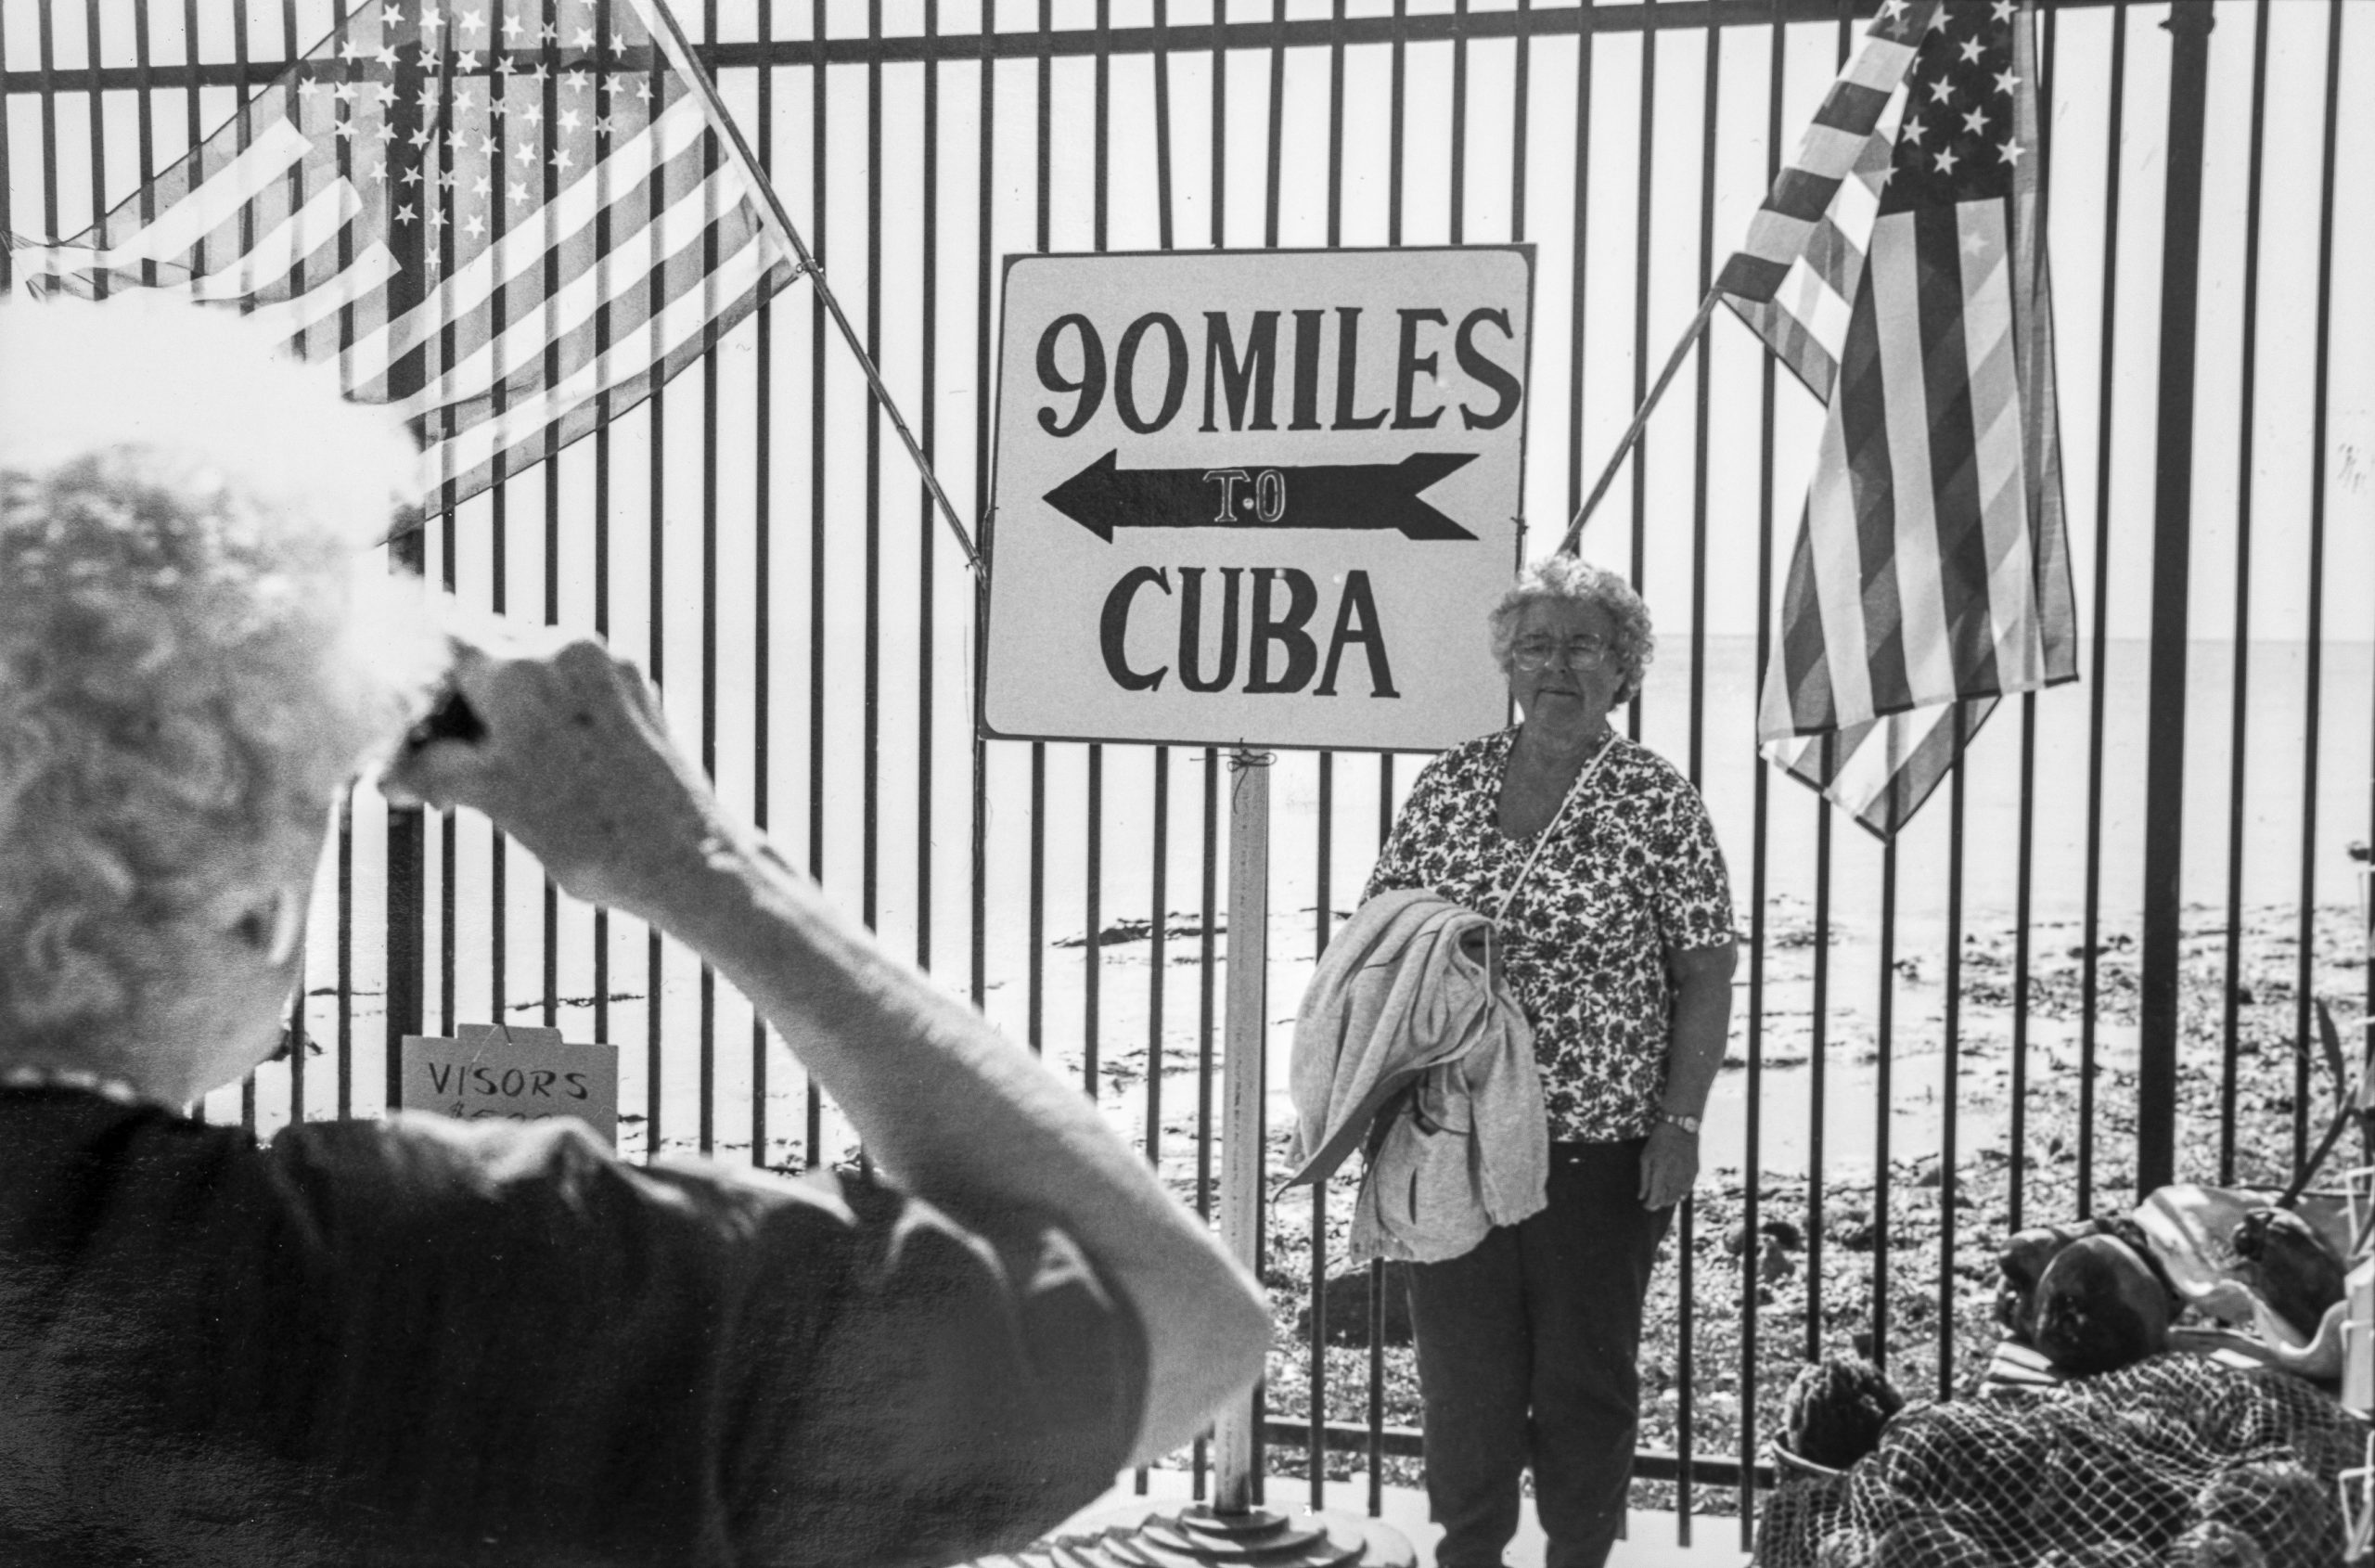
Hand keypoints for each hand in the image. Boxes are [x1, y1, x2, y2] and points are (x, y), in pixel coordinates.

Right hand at [378, 619, 746, 924]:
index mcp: (520, 666)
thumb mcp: (489, 799)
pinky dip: (539, 714)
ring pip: (525, 669)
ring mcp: (607, 664)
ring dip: (495, 709)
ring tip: (485, 772)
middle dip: (451, 699)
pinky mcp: (636, 686)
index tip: (391, 706)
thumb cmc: (586, 836)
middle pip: (481, 650)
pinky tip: (533, 765)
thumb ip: (428, 765)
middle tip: (430, 758)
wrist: (688, 860)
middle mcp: (564, 647)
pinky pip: (567, 684)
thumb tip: (384, 768)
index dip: (406, 670)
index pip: (439, 636)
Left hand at [1639, 1121, 1699, 1208]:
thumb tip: (1641, 1197)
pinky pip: (1688, 1188)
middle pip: (1667, 1199)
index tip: (1645, 1205)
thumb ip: (1644, 1179)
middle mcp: (1675, 1175)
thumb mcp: (1646, 1157)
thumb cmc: (1659, 1141)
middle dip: (1659, 1203)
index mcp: (1660, 1171)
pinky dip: (1681, 1193)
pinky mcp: (1695, 1171)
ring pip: (1678, 1196)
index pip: (1655, 1197)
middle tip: (1652, 1201)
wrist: (1680, 1126)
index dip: (1650, 1205)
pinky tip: (1675, 1192)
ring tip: (1663, 1196)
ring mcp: (1686, 1174)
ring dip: (1670, 1200)